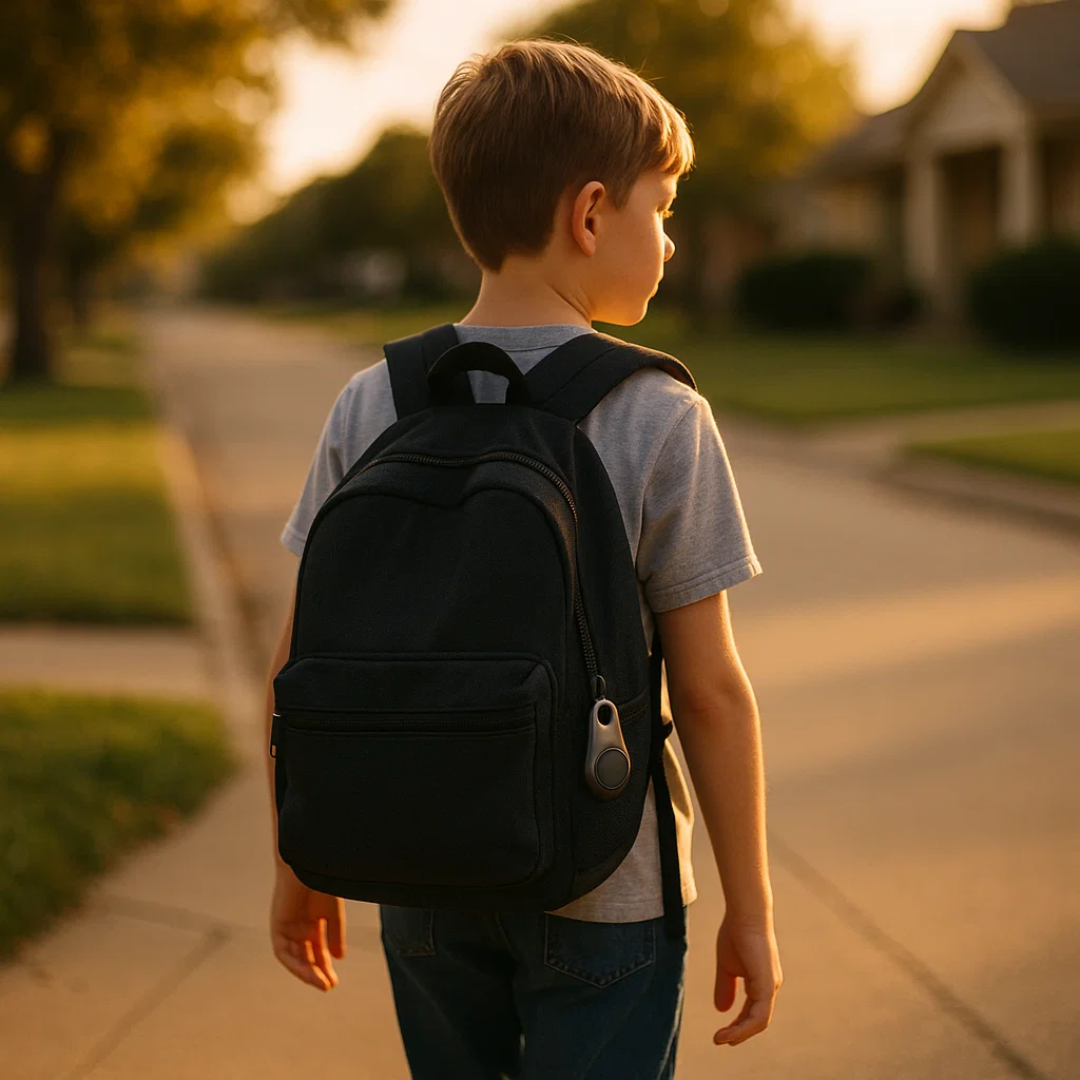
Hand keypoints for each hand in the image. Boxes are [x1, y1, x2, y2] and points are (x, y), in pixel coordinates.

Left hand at [270, 863, 345, 990]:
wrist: (308, 863)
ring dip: (307, 972)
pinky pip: (283, 951)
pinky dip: (295, 963)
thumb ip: (335, 934)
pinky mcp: (278, 925)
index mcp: (313, 921)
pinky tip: (308, 972)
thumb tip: (340, 958)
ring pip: (294, 957)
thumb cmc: (323, 882)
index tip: (334, 981)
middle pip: (306, 956)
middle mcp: (298, 926)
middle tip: (329, 986)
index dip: (325, 966)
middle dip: (317, 972)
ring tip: (322, 984)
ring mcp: (287, 926)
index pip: (317, 950)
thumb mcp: (333, 913)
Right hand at [713, 913, 781, 1045]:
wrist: (744, 914)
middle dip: (739, 1033)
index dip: (737, 1025)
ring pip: (759, 1021)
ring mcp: (770, 986)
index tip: (720, 1034)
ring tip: (722, 1039)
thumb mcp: (726, 966)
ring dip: (740, 1034)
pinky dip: (744, 1027)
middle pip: (757, 1020)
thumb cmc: (736, 933)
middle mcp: (770, 986)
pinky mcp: (767, 985)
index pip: (752, 1012)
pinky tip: (730, 1031)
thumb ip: (725, 987)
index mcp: (761, 982)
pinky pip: (759, 1016)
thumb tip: (722, 1010)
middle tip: (720, 1040)